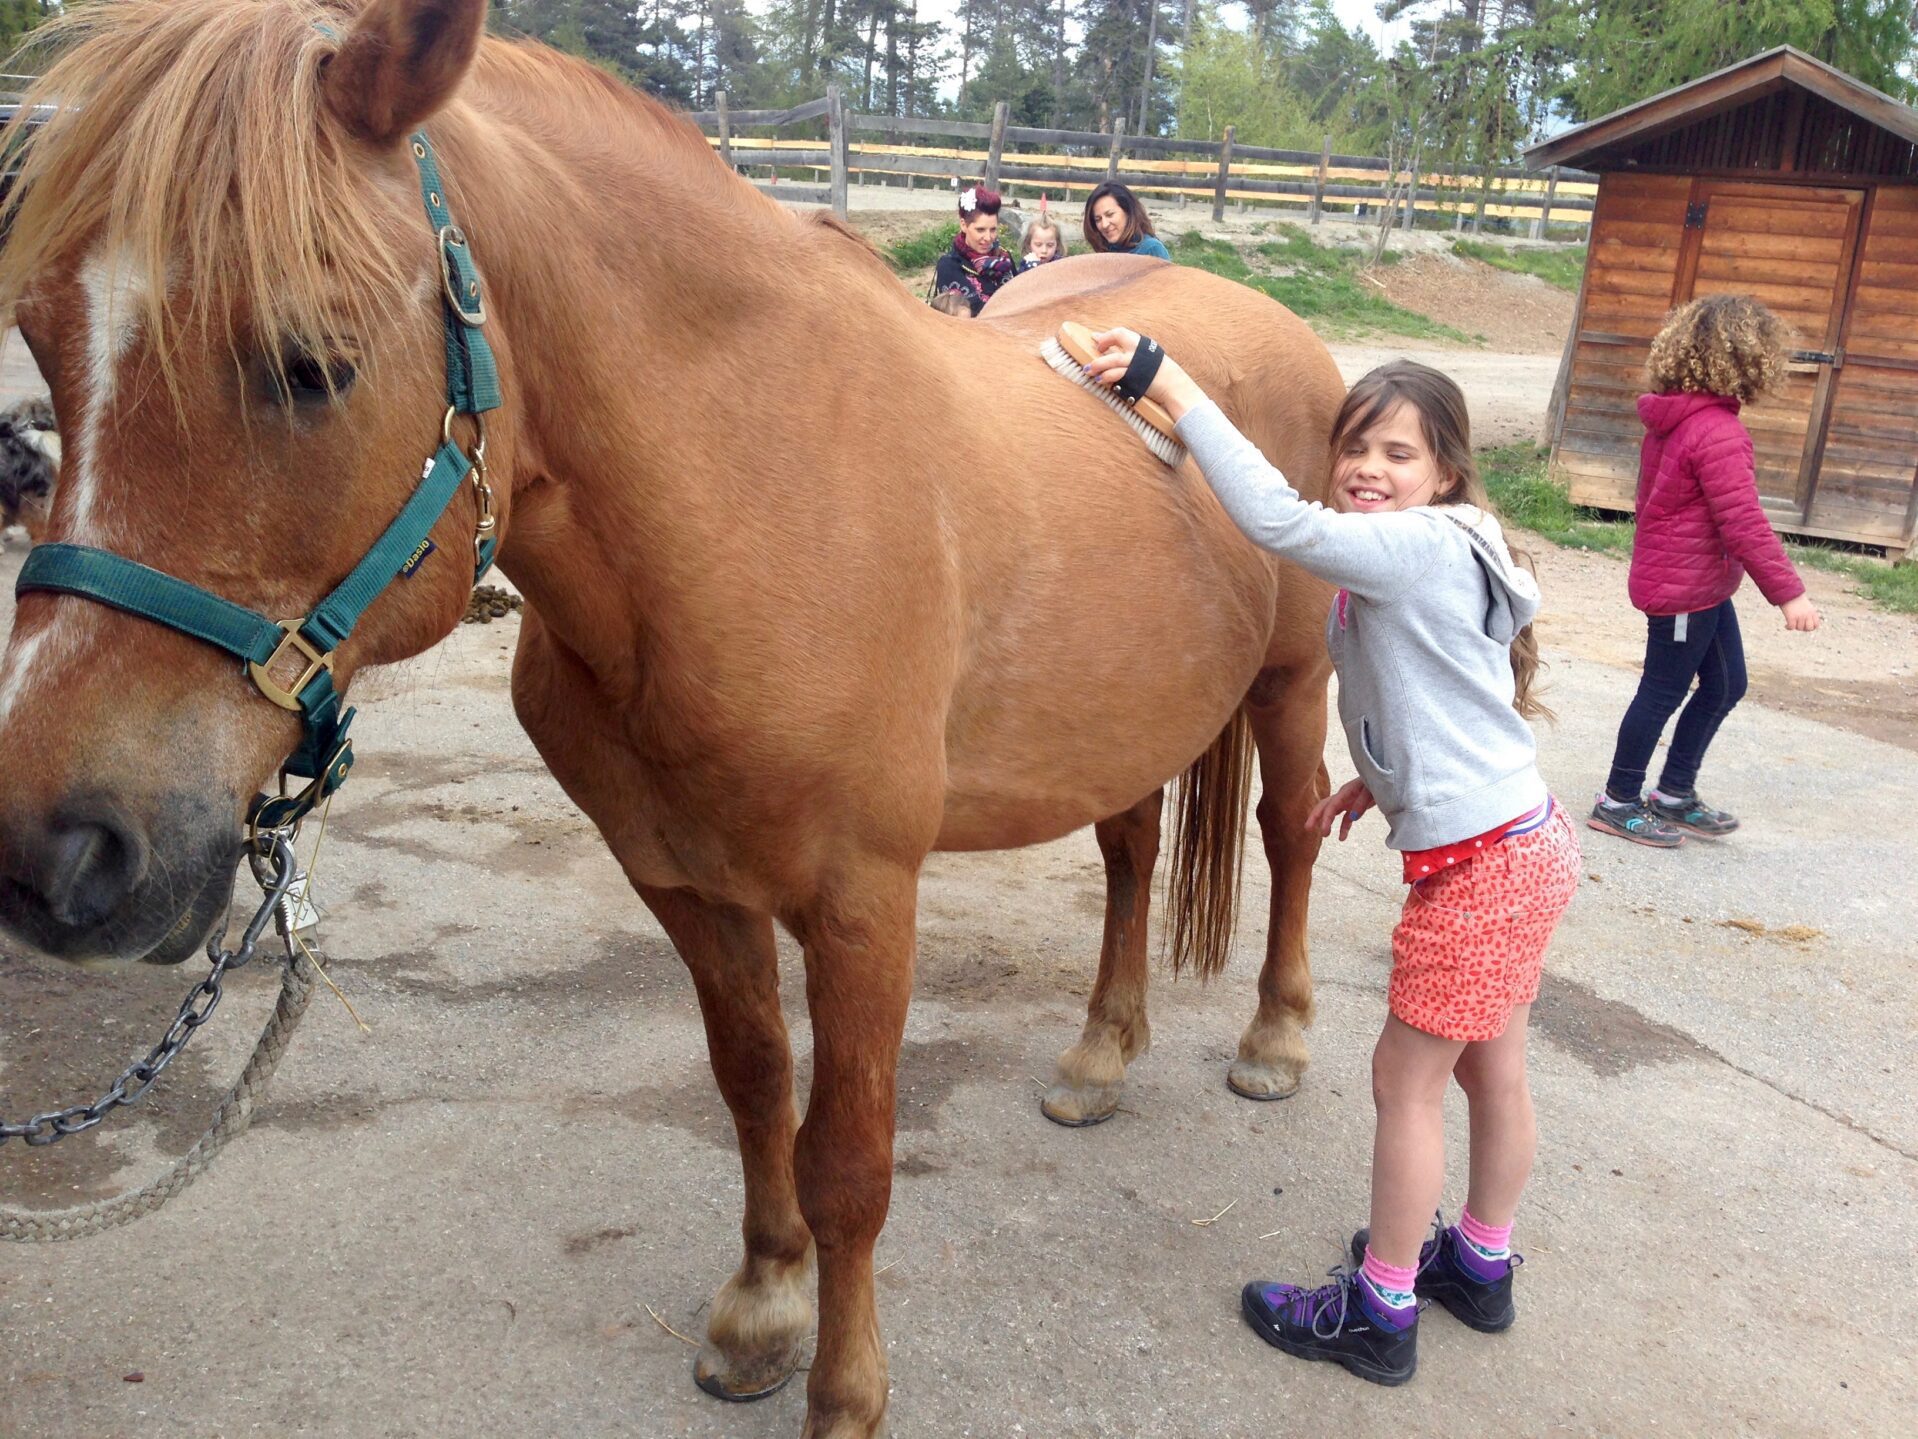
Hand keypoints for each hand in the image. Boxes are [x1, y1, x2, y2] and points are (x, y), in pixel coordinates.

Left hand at [1081, 327, 1205, 420]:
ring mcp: (1138, 363)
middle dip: (1102, 343)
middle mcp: (1140, 350)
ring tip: (1088, 371)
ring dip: (1098, 364)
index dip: (1106, 336)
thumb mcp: (1146, 357)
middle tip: (1092, 354)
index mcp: (1142, 344)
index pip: (1121, 333)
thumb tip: (1108, 346)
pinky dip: (1106, 377)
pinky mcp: (1135, 378)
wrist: (1174, 387)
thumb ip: (1129, 352)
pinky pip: (1117, 375)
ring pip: (1113, 359)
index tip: (1096, 341)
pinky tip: (1100, 380)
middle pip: (1118, 337)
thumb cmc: (1157, 373)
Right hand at [1305, 777, 1374, 840]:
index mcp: (1345, 792)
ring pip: (1332, 812)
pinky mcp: (1354, 807)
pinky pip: (1346, 819)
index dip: (1326, 819)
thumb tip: (1353, 818)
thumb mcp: (1371, 792)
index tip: (1324, 831)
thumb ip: (1362, 804)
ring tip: (1324, 835)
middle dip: (1315, 817)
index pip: (1331, 806)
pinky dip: (1343, 828)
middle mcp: (1343, 796)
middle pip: (1325, 806)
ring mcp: (1348, 802)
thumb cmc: (1377, 782)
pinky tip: (1342, 838)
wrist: (1385, 778)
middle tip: (1307, 828)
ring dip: (1327, 822)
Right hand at [1781, 595, 1820, 631]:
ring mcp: (1800, 616)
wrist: (1787, 592)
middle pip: (1809, 628)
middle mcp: (1807, 614)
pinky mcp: (1791, 617)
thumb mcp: (1806, 606)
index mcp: (1812, 612)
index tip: (1805, 625)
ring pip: (1799, 628)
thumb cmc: (1795, 599)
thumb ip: (1808, 614)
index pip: (1816, 625)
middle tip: (1797, 625)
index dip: (1811, 627)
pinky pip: (1791, 627)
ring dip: (1795, 627)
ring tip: (1791, 623)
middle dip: (1803, 628)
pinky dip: (1788, 627)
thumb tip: (1805, 626)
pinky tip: (1786, 625)